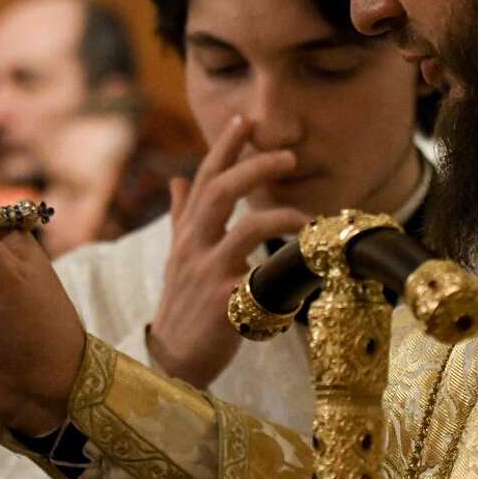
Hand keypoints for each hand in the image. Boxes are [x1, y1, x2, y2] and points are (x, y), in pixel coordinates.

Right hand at [146, 116, 308, 388]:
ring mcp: (207, 274)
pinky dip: (281, 270)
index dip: (225, 147)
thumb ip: (181, 216)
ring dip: (278, 216)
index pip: (205, 178)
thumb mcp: (176, 256)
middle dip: (254, 167)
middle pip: (220, 192)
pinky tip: (305, 265)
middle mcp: (193, 247)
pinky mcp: (224, 304)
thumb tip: (177, 179)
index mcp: (187, 232)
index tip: (246, 119)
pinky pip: (258, 280)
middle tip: (288, 156)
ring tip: (306, 216)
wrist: (172, 358)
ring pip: (243, 230)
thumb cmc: (181, 304)